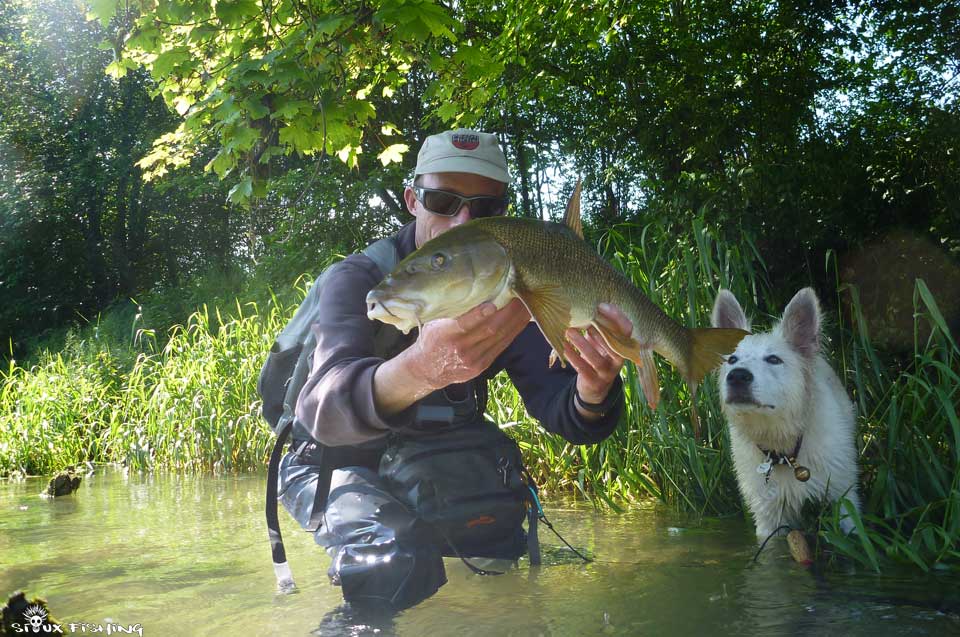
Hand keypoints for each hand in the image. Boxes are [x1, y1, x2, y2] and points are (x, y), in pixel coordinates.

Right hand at [407, 298, 530, 390]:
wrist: (428, 369)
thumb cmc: (432, 338)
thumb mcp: (433, 322)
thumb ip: (451, 310)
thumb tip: (472, 287)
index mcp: (445, 334)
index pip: (464, 324)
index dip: (480, 314)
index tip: (494, 302)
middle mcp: (461, 348)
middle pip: (490, 329)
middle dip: (509, 311)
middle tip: (521, 293)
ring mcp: (473, 359)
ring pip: (500, 336)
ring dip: (516, 319)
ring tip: (528, 303)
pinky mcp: (483, 365)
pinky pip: (502, 345)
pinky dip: (514, 331)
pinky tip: (522, 319)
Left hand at [564, 303, 631, 414]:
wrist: (594, 388)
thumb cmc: (597, 356)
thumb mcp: (600, 341)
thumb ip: (598, 326)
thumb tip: (586, 301)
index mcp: (623, 347)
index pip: (627, 331)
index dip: (617, 317)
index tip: (601, 305)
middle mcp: (619, 361)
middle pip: (614, 346)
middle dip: (600, 331)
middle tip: (585, 317)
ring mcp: (607, 374)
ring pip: (597, 360)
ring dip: (583, 344)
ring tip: (569, 331)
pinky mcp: (594, 383)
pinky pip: (584, 370)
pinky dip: (573, 358)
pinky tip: (564, 347)